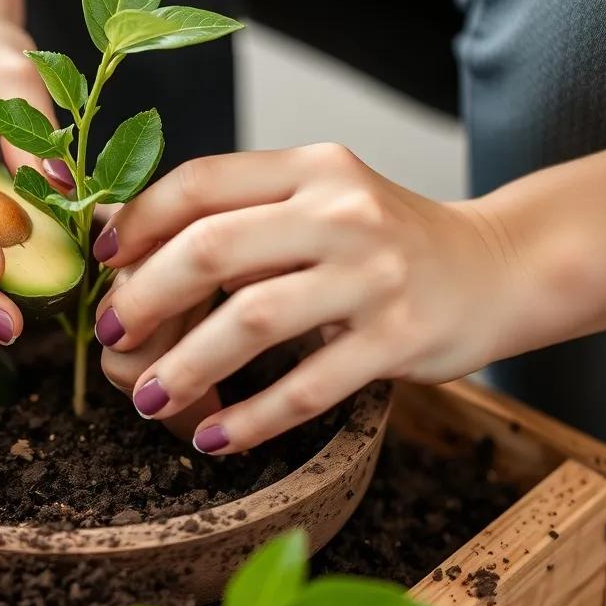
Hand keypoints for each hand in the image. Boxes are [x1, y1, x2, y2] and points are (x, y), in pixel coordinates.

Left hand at [93, 144, 516, 453]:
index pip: (202, 182)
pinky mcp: (400, 340)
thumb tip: (120, 230)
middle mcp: (341, 212)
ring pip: (253, 321)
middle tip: (112, 334)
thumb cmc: (387, 240)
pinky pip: (308, 385)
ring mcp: (374, 276)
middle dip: (147, 297)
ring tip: (148, 396)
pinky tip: (215, 437)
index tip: (104, 262)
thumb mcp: (318, 200)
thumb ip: (237, 211)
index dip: (139, 222)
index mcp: (311, 168)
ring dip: (186, 365)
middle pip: (214, 248)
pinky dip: (252, 417)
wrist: (500, 267)